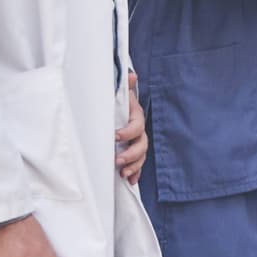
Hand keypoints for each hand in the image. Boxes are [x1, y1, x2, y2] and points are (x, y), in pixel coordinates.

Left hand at [115, 71, 146, 185]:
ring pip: (141, 156)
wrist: (116, 104)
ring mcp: (137, 140)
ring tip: (123, 174)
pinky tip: (130, 181)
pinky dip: (135, 172)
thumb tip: (132, 75)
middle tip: (117, 161)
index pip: (137, 126)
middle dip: (131, 154)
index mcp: (135, 115)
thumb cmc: (115, 99)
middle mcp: (139, 129)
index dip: (128, 132)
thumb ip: (125, 85)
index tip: (115, 137)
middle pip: (142, 144)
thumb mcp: (118, 91)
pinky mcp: (133, 150)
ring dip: (134, 166)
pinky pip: (138, 163)